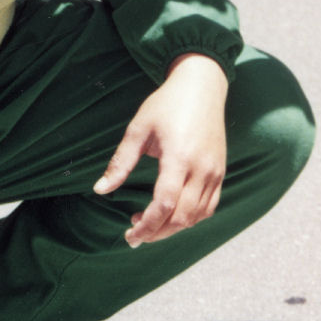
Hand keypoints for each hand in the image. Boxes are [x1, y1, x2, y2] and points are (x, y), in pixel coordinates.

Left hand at [93, 53, 228, 245]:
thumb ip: (121, 162)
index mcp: (179, 156)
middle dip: (156, 233)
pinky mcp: (221, 172)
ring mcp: (215, 172)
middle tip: (134, 235)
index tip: (129, 235)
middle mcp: (201, 168)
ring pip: (197, 217)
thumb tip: (99, 190)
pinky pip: (209, 207)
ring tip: (149, 224)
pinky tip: (172, 214)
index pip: (164, 205)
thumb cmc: (166, 104)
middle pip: (181, 218)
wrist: (202, 85)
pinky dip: (191, 219)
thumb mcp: (138, 128)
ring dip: (173, 229)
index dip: (146, 226)